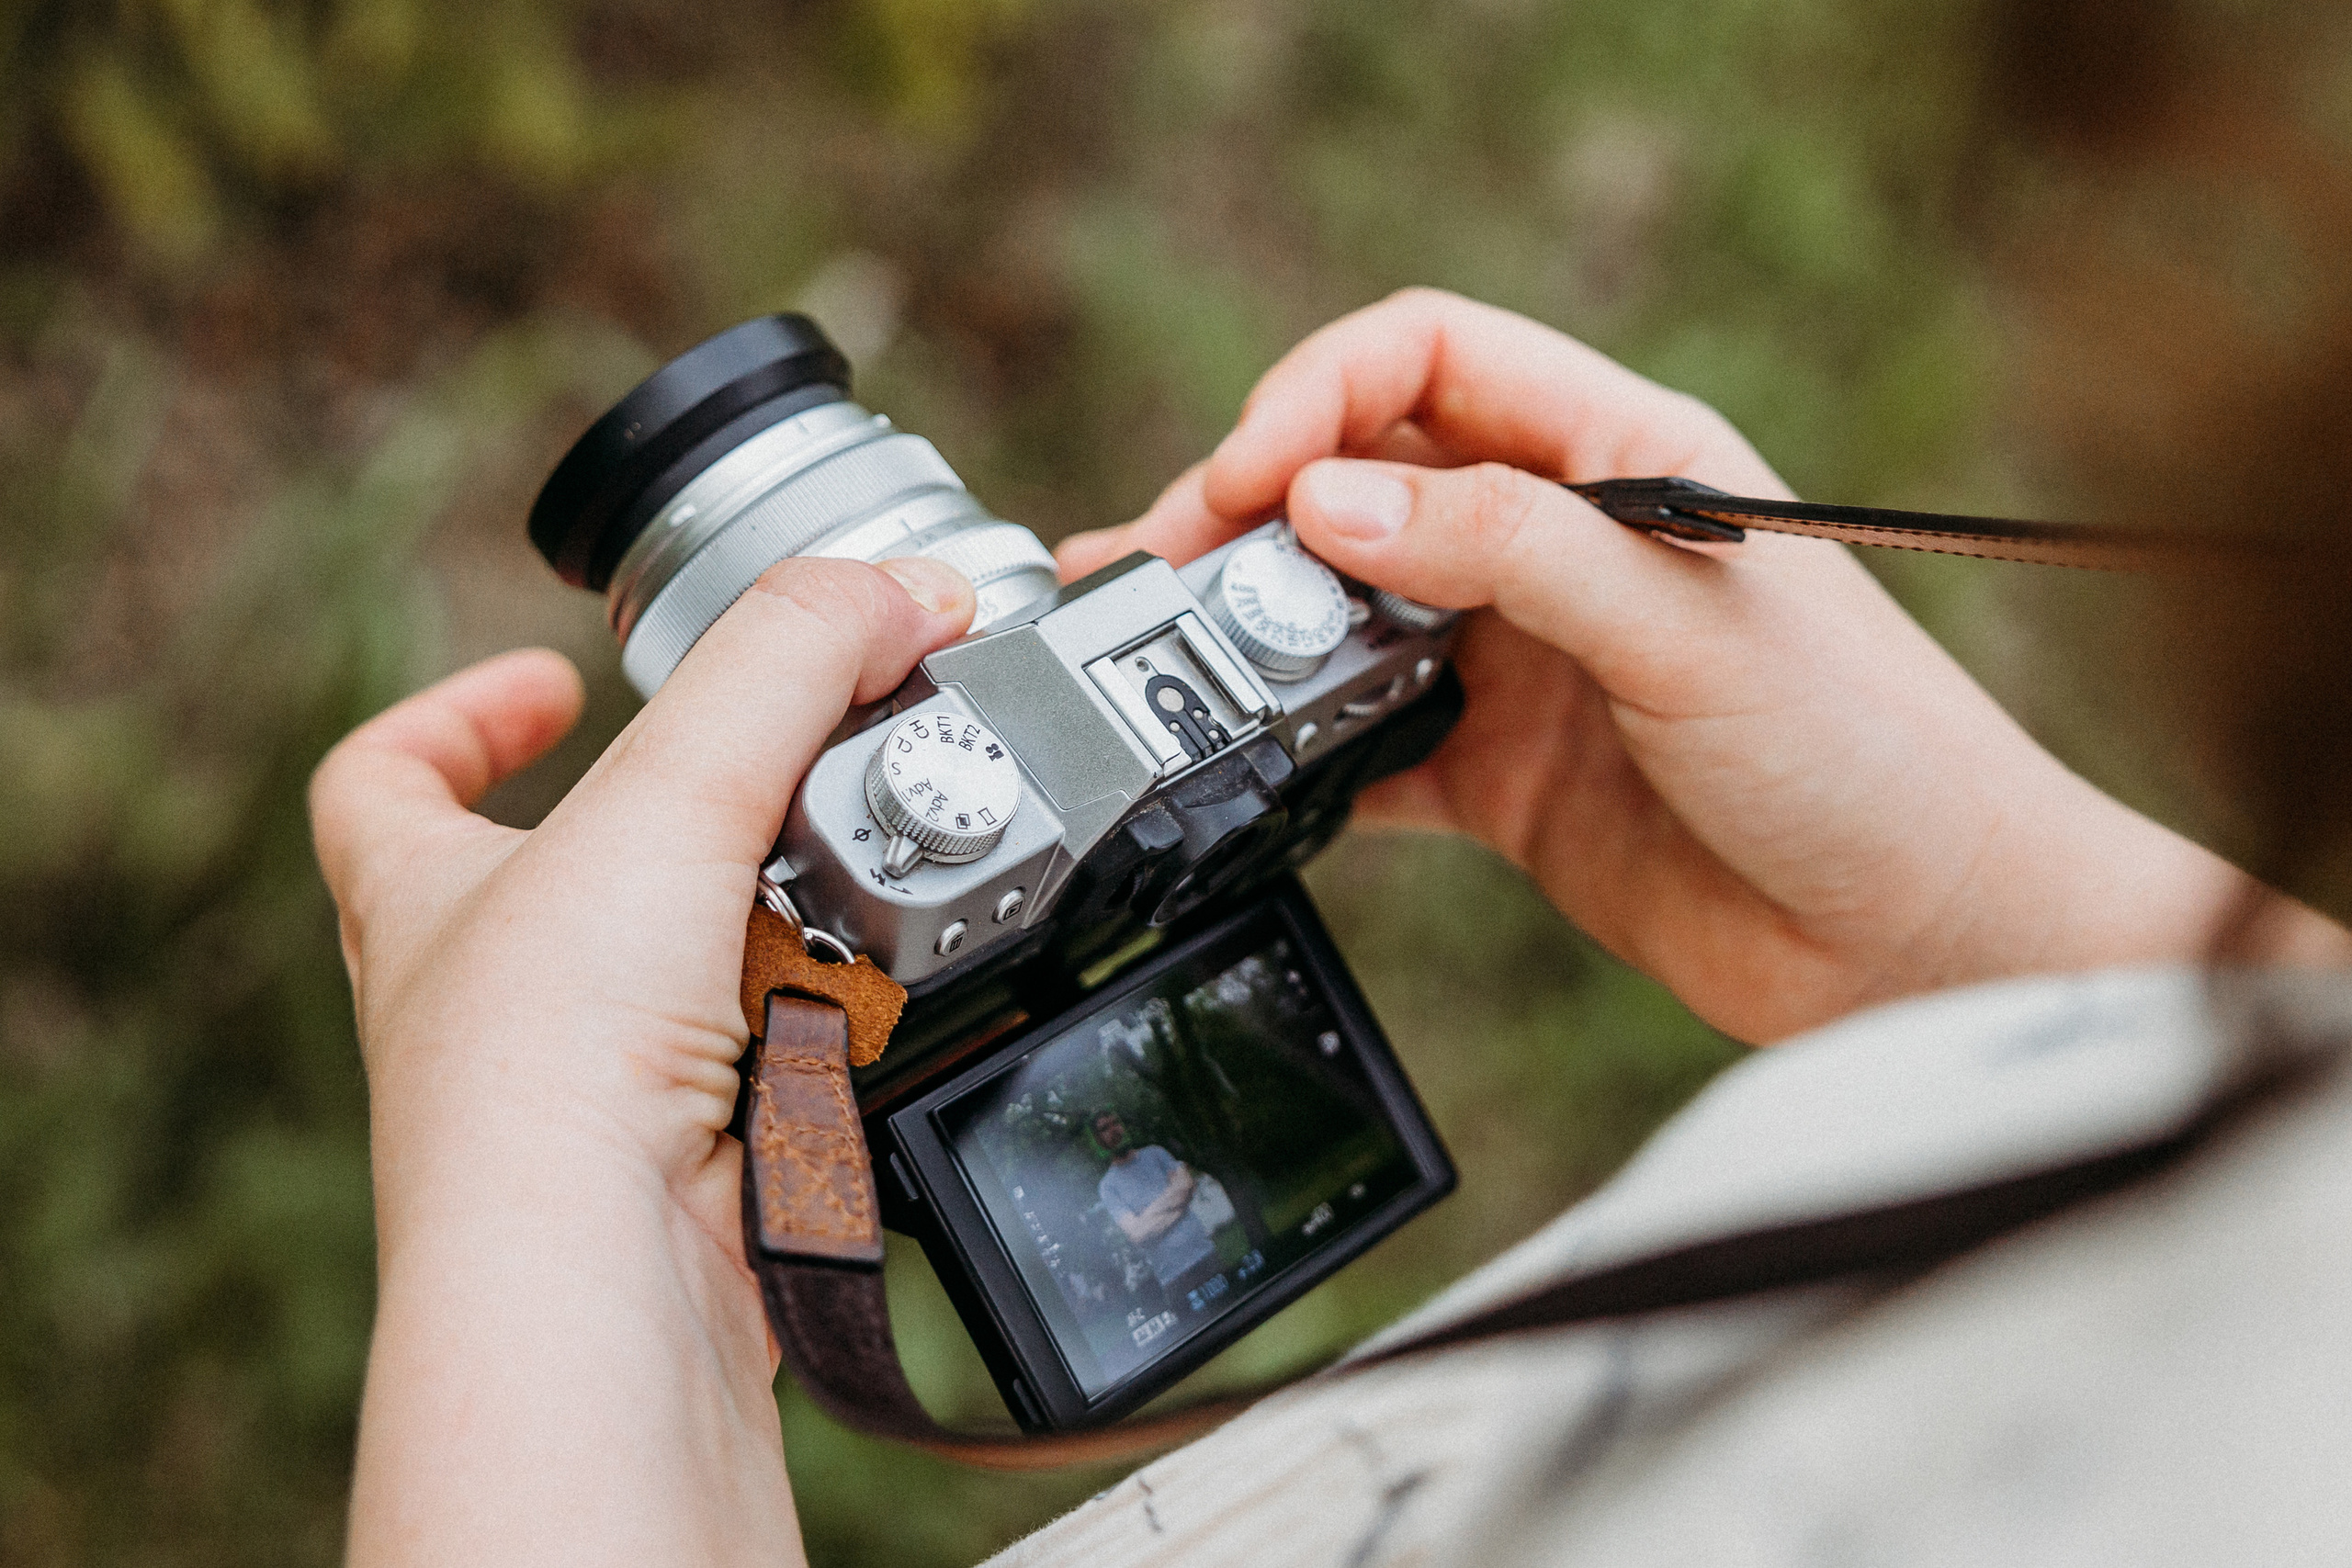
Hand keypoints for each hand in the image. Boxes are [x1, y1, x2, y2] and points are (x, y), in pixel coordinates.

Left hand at [309, 555, 973, 1567]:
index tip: (552, 672)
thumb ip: (789, 663)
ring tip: (866, 871)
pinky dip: (845, 1021)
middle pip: (582, 872)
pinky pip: (785, 1062)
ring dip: (791, 913)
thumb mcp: (669, 798)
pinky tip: (889, 997)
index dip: (457, 710)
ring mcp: (596, 1091)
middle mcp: (496, 1000)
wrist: (606, 1286)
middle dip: (700, 815)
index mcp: (428, 900)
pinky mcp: (698, 1161)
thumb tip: (902, 587)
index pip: (383, 779)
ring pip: (703, 969)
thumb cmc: (551, 1066)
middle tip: (789, 768)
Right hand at [1062, 289, 2324, 1042]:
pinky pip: (1370, 746)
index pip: (1429, 362)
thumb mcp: (1685, 624)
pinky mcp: (1505, 779)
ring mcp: (1524, 664)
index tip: (1251, 477)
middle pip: (1363, 483)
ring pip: (1349, 613)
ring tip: (1155, 653)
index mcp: (1619, 458)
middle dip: (1250, 510)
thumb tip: (1323, 504)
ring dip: (1254, 627)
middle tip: (1157, 570)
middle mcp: (1559, 548)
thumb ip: (1509, 551)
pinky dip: (1302, 752)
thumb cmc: (1866, 755)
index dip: (1320, 396)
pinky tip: (1247, 768)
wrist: (1925, 944)